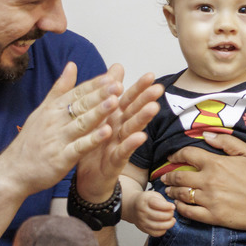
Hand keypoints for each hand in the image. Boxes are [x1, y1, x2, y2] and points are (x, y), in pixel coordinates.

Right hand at [0, 62, 128, 197]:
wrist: (13, 170)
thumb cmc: (31, 140)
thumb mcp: (43, 110)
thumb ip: (60, 88)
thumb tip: (72, 65)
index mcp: (53, 109)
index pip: (77, 93)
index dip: (95, 85)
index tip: (111, 77)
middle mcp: (55, 121)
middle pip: (81, 105)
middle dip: (100, 95)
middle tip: (118, 85)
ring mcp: (58, 140)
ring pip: (82, 123)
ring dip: (99, 112)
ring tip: (115, 102)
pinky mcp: (60, 158)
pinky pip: (79, 147)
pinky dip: (92, 140)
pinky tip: (106, 133)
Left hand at [74, 66, 162, 201]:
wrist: (86, 179)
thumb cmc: (93, 147)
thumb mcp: (98, 117)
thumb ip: (109, 92)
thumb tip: (117, 66)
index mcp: (114, 118)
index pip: (128, 100)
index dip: (139, 88)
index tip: (151, 75)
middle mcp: (120, 130)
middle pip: (134, 112)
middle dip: (146, 100)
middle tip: (158, 88)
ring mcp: (119, 146)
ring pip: (132, 130)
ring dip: (142, 119)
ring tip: (153, 108)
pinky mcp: (115, 162)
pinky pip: (123, 152)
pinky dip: (131, 144)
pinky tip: (140, 137)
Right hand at [135, 189, 174, 235]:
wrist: (132, 207)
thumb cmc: (146, 200)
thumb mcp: (153, 195)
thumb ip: (162, 200)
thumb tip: (171, 209)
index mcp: (145, 201)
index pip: (157, 204)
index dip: (167, 206)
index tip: (173, 206)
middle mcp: (142, 212)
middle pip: (160, 216)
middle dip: (170, 215)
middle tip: (172, 213)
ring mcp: (142, 222)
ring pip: (159, 226)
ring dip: (169, 224)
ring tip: (172, 220)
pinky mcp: (144, 229)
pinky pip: (156, 233)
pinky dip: (163, 230)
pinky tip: (165, 225)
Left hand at [161, 131, 245, 237]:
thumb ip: (226, 142)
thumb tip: (205, 135)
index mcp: (217, 163)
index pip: (187, 155)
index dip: (175, 155)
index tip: (171, 158)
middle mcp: (209, 181)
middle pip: (179, 176)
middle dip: (168, 176)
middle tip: (164, 177)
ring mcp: (210, 200)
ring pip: (181, 195)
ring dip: (171, 192)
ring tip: (168, 191)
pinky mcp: (213, 217)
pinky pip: (189, 213)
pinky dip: (180, 208)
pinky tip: (179, 206)